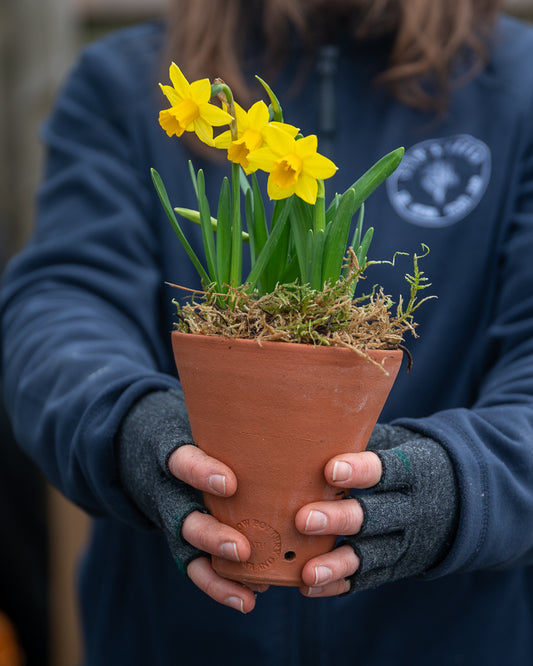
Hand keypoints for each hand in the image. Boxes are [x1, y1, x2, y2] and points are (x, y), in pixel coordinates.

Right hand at [117, 390, 265, 613]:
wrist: (130, 440)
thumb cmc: (183, 424)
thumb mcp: (194, 412)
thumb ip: (230, 415)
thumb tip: (300, 407)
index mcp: (170, 450)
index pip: (182, 460)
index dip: (202, 472)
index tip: (229, 483)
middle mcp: (166, 488)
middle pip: (183, 516)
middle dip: (211, 535)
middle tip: (244, 547)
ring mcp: (170, 515)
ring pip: (187, 550)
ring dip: (217, 571)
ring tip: (249, 592)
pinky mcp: (177, 535)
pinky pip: (193, 565)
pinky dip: (217, 584)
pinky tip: (247, 600)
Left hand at [295, 426, 458, 596]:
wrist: (462, 501)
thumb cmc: (406, 461)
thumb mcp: (397, 442)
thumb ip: (361, 437)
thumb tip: (314, 428)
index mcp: (414, 471)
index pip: (389, 470)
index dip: (361, 471)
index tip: (330, 470)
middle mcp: (412, 510)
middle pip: (377, 516)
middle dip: (341, 520)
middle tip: (304, 519)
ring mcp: (406, 542)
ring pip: (372, 555)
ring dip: (338, 564)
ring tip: (307, 571)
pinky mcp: (398, 565)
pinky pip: (368, 578)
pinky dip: (340, 584)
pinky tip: (309, 586)